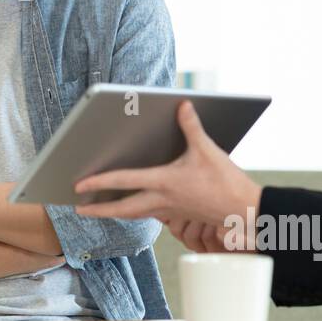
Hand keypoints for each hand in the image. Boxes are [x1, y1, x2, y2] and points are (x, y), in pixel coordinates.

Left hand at [73, 101, 262, 227]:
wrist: (243, 209)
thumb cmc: (226, 181)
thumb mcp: (207, 149)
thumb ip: (191, 126)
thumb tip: (182, 105)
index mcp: (165, 182)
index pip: (124, 181)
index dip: (99, 182)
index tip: (79, 185)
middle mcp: (162, 199)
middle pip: (123, 208)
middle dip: (98, 210)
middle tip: (78, 209)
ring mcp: (169, 210)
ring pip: (134, 214)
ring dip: (114, 213)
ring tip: (96, 211)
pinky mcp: (177, 215)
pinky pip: (148, 214)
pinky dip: (133, 212)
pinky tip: (130, 208)